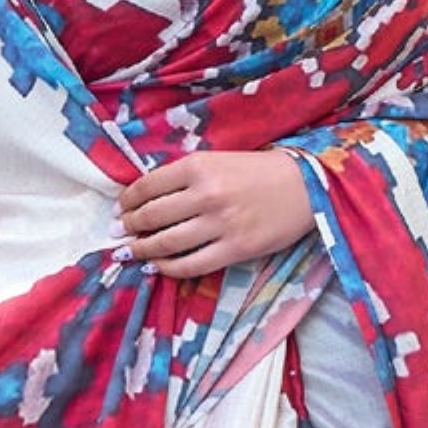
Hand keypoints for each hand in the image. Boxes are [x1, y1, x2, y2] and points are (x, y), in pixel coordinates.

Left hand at [119, 149, 317, 277]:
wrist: (307, 185)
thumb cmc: (259, 171)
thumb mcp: (218, 159)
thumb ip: (185, 176)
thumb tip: (145, 199)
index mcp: (198, 165)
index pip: (147, 186)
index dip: (127, 201)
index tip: (120, 210)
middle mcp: (205, 194)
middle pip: (151, 216)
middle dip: (129, 227)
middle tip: (120, 233)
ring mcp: (220, 224)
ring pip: (166, 244)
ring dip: (142, 250)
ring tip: (132, 252)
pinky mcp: (235, 249)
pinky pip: (191, 265)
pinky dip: (168, 268)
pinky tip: (159, 265)